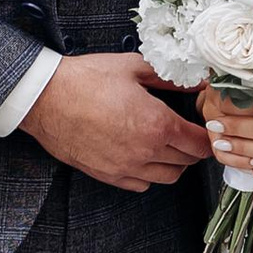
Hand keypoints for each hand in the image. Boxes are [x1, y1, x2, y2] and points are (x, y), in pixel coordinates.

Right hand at [25, 53, 209, 193]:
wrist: (44, 98)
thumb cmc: (85, 79)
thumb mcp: (133, 68)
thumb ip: (171, 78)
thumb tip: (198, 82)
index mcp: (157, 124)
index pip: (199, 143)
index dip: (207, 135)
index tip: (205, 127)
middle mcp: (145, 152)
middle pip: (188, 162)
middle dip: (193, 147)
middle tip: (187, 132)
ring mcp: (126, 167)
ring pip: (168, 177)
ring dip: (174, 163)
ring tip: (167, 144)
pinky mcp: (108, 175)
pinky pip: (142, 185)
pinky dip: (149, 173)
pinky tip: (143, 155)